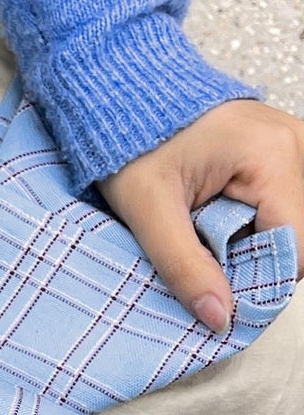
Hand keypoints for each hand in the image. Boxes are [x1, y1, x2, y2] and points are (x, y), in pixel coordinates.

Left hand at [101, 99, 303, 331]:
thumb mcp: (148, 212)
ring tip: (205, 229)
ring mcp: (293, 145)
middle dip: (253, 259)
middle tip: (202, 253)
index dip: (258, 279)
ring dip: (251, 241)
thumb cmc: (132, 144)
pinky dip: (251, 222)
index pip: (295, 246)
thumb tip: (220, 317)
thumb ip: (185, 266)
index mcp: (272, 156)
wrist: (127, 96)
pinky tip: (216, 217)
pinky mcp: (280, 152)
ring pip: (291, 223)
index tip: (216, 290)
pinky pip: (281, 203)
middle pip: (298, 235)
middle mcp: (296, 145)